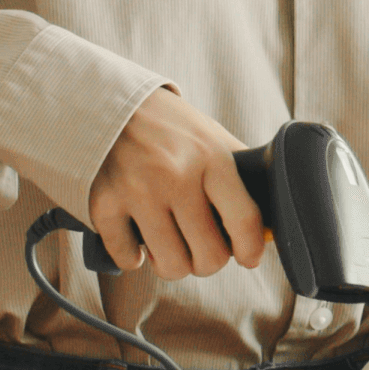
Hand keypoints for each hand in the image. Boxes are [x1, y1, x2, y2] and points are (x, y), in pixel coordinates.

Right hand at [88, 85, 265, 279]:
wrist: (112, 104)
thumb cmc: (171, 128)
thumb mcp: (213, 138)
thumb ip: (239, 175)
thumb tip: (264, 224)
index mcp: (212, 158)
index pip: (243, 219)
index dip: (251, 249)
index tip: (249, 258)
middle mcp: (177, 176)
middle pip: (208, 255)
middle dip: (210, 261)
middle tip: (204, 250)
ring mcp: (139, 192)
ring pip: (171, 265)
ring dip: (175, 264)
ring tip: (173, 246)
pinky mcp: (104, 205)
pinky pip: (127, 259)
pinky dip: (134, 258)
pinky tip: (139, 240)